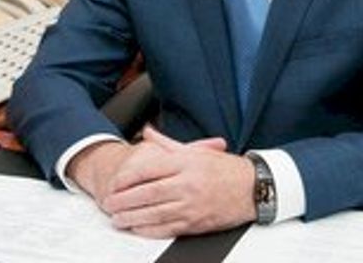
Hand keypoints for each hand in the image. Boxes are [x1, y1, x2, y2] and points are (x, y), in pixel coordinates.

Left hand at [101, 126, 256, 237]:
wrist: (253, 188)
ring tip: (117, 218)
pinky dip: (149, 230)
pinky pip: (167, 228)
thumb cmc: (226, 169)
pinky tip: (137, 229)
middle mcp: (188, 183)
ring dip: (132, 217)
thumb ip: (168, 144)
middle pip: (148, 193)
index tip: (115, 182)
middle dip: (125, 200)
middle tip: (109, 203)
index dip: (129, 178)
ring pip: (155, 213)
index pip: (150, 169)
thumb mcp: (197, 150)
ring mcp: (192, 205)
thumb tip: (148, 132)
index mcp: (187, 162)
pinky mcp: (196, 223)